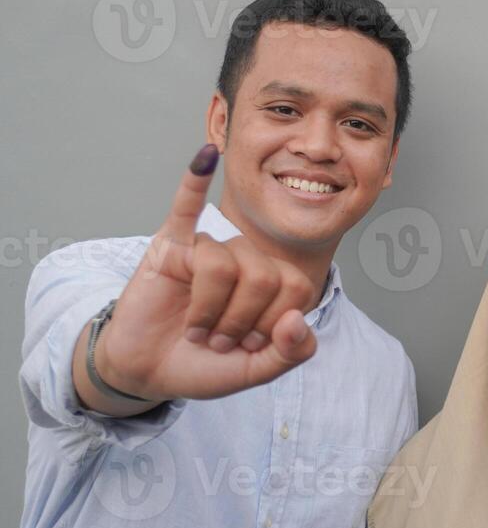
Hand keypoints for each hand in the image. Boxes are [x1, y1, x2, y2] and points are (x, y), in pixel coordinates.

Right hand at [82, 144, 318, 406]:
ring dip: (210, 309)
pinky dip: (194, 180)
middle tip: (217, 340)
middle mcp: (246, 259)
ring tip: (195, 329)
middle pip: (263, 273)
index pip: (297, 286)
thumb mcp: (258, 370)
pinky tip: (206, 155)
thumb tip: (298, 319)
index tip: (251, 346)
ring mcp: (208, 249)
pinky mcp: (171, 246)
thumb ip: (292, 352)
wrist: (149, 372)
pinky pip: (185, 207)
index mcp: (274, 283)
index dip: (275, 324)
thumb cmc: (204, 365)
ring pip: (224, 263)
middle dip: (241, 319)